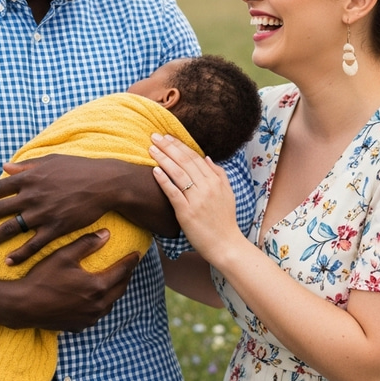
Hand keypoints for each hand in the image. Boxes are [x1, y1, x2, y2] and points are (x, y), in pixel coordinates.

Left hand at [0, 155, 111, 263]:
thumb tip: (5, 166)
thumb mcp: (51, 161)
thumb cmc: (79, 168)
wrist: (105, 183)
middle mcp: (31, 196)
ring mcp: (42, 213)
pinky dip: (19, 254)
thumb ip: (27, 165)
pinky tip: (8, 261)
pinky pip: (33, 244)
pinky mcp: (56, 228)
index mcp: (29, 177)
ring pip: (9, 229)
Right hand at [0, 229, 139, 331]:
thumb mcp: (64, 255)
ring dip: (115, 290)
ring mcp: (88, 318)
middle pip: (120, 288)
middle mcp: (97, 305)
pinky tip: (97, 296)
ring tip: (115, 279)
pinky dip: (102, 303)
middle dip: (126, 275)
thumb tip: (107, 234)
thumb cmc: (42, 278)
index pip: (122, 271)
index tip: (137, 253)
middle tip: (129, 265)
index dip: (130, 261)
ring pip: (110, 303)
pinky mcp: (78, 326)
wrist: (22, 306)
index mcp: (97, 287)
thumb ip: (87, 244)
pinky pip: (97, 314)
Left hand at [149, 134, 241, 263]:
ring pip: (178, 174)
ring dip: (164, 159)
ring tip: (151, 149)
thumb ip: (219, 174)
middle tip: (154, 136)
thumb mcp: (228, 193)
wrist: (225, 244)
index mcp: (215, 181)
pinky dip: (164, 181)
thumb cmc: (225, 220)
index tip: (168, 137)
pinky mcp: (187, 213)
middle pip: (184, 162)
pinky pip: (174, 193)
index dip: (180, 145)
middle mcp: (207, 187)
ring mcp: (197, 200)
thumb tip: (207, 158)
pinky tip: (155, 171)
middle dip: (168, 147)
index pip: (194, 158)